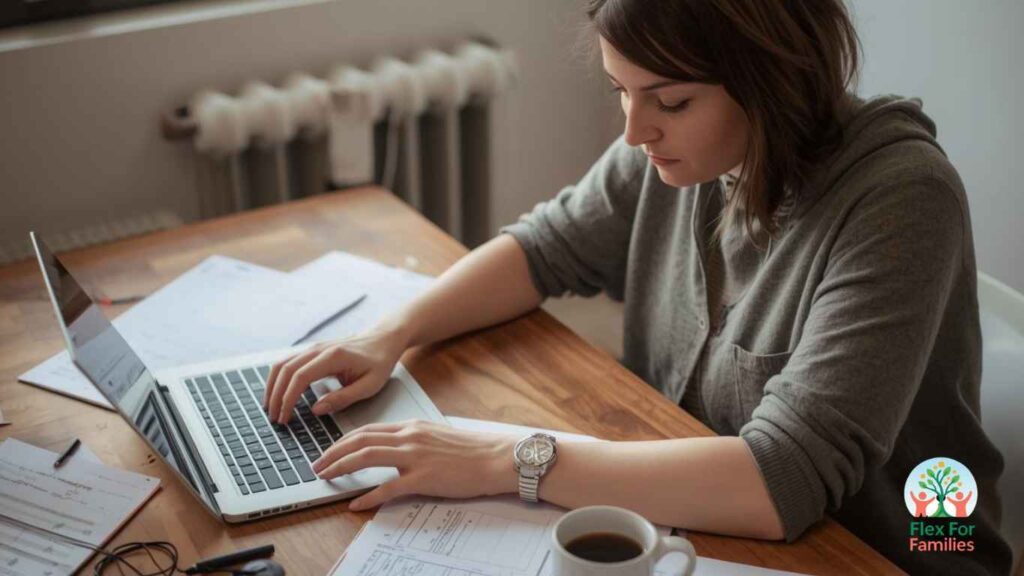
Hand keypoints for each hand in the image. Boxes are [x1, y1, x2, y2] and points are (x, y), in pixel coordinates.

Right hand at [263, 328, 406, 423]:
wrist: (383, 339)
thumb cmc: (379, 362)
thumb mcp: (369, 385)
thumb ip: (343, 398)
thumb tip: (316, 410)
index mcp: (333, 356)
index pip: (300, 377)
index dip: (288, 399)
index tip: (285, 417)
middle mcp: (319, 348)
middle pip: (285, 370)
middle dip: (276, 396)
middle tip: (274, 418)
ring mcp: (313, 347)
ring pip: (281, 364)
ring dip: (273, 386)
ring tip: (271, 408)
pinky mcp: (312, 350)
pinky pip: (288, 362)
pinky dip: (278, 378)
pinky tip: (278, 393)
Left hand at [311, 419, 518, 510]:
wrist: (497, 457)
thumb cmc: (472, 450)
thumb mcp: (437, 437)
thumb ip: (414, 441)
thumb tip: (395, 451)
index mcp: (412, 426)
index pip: (368, 430)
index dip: (343, 440)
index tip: (328, 450)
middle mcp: (410, 437)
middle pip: (360, 441)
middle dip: (332, 453)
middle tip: (317, 465)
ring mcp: (416, 457)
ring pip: (367, 457)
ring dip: (341, 467)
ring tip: (325, 478)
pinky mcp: (424, 479)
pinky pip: (388, 488)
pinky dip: (367, 496)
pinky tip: (355, 504)